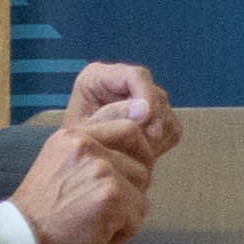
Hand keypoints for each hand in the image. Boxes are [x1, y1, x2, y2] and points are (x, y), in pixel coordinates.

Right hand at [13, 122, 152, 243]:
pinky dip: (121, 234)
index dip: (141, 152)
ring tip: (96, 224)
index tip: (138, 170)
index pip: (128, 128)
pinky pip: (137, 217)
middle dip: (135, 188)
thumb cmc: (39, 214)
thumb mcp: (59, 165)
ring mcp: (101, 170)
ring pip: (141, 193)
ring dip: (126, 214)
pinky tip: (95, 238)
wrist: (20, 243)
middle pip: (142, 163)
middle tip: (113, 208)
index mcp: (73, 136)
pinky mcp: (110, 197)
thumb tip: (137, 145)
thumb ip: (91, 153)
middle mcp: (87, 146)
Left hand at [57, 61, 181, 165]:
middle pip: (153, 92)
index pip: (134, 76)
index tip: (147, 122)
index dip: (146, 97)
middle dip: (154, 119)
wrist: (78, 166)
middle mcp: (120, 83)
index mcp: (97, 77)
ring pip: (165, 110)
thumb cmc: (73, 149)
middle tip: (148, 142)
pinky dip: (162, 143)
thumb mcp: (86, 132)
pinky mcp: (151, 118)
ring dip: (158, 133)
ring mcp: (138, 100)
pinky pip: (170, 127)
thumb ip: (112, 117)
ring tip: (140, 153)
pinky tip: (144, 154)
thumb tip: (144, 110)